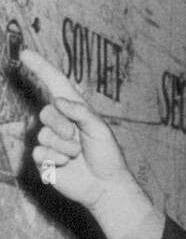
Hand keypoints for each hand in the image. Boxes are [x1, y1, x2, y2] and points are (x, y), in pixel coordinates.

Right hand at [19, 48, 153, 238]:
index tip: (25, 53)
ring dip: (65, 148)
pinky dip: (56, 160)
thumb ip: (82, 112)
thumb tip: (58, 101)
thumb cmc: (107, 156)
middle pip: (47, 114)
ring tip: (78, 156)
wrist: (106, 186)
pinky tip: (67, 165)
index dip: (41, 68)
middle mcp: (59, 122)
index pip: (55, 84)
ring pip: (44, 136)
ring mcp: (49, 140)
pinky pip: (39, 152)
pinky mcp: (43, 158)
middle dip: (64, 128)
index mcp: (74, 111)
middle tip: (79, 141)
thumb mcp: (101, 130)